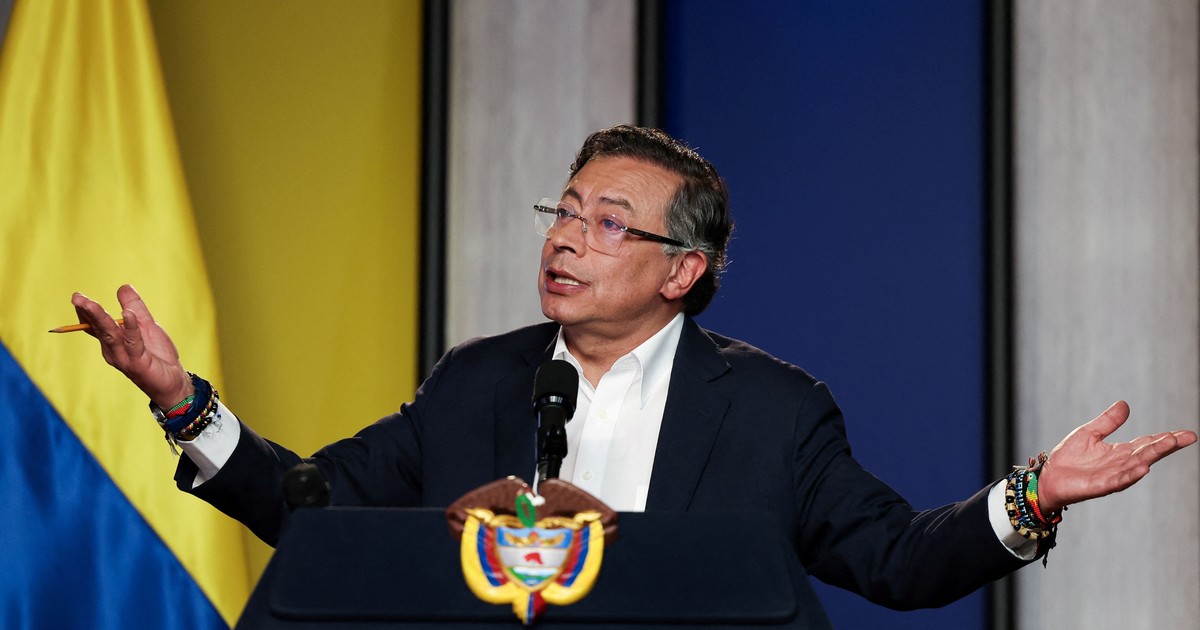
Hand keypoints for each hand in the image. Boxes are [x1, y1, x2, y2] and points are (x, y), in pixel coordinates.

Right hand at [71, 284, 193, 408]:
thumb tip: (123, 286)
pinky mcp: (138, 363)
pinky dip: (131, 328)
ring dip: (100, 318)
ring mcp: (124, 358)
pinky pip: (133, 343)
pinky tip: (128, 314)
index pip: (94, 325)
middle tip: (76, 298)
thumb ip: (135, 307)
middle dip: (88, 312)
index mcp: (112, 341)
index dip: (86, 312)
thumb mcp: (147, 325)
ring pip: (110, 335)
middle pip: (99, 328)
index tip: (77, 297)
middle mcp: (113, 350)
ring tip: (90, 303)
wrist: (174, 380)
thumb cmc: (157, 355)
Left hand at [1036, 401, 1196, 511]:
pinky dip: (1131, 475)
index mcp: (1119, 452)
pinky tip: (1143, 468)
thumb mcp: (1088, 433)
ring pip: (1137, 464)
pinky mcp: (1100, 485)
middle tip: (1186, 437)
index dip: (1166, 438)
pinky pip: (1118, 480)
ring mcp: (1112, 475)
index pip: (1147, 443)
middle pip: (1148, 453)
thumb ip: (1107, 421)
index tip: (1186, 433)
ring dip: (1153, 455)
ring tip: (1169, 444)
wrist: (1048, 477)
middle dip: (1166, 445)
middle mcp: (1120, 464)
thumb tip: (1125, 404)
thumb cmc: (1069, 458)